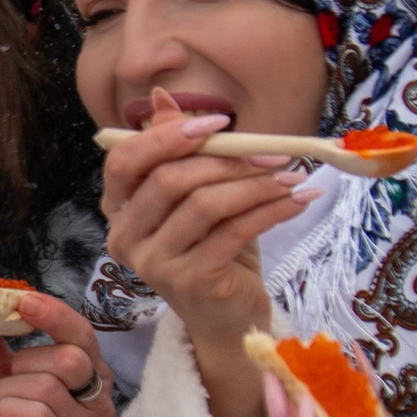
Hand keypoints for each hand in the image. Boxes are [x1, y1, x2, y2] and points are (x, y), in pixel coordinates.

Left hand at [0, 291, 117, 416]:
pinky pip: (35, 412)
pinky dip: (7, 411)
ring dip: (7, 394)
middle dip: (24, 364)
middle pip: (68, 358)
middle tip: (6, 385)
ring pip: (44, 385)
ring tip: (3, 414)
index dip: (55, 314)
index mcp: (89, 378)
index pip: (83, 334)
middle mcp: (99, 404)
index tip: (22, 300)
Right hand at [101, 102, 311, 416]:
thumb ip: (178, 148)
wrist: (231, 319)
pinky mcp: (192, 281)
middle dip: (226, 158)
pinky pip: (234, 230)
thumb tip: (163, 96)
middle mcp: (126, 239)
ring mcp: (156, 264)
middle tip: (273, 153)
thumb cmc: (214, 250)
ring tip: (292, 176)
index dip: (167, 135)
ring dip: (256, 184)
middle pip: (169, 179)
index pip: (124, 161)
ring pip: (205, 203)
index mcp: (119, 212)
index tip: (220, 121)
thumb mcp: (198, 194)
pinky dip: (271, 209)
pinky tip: (297, 199)